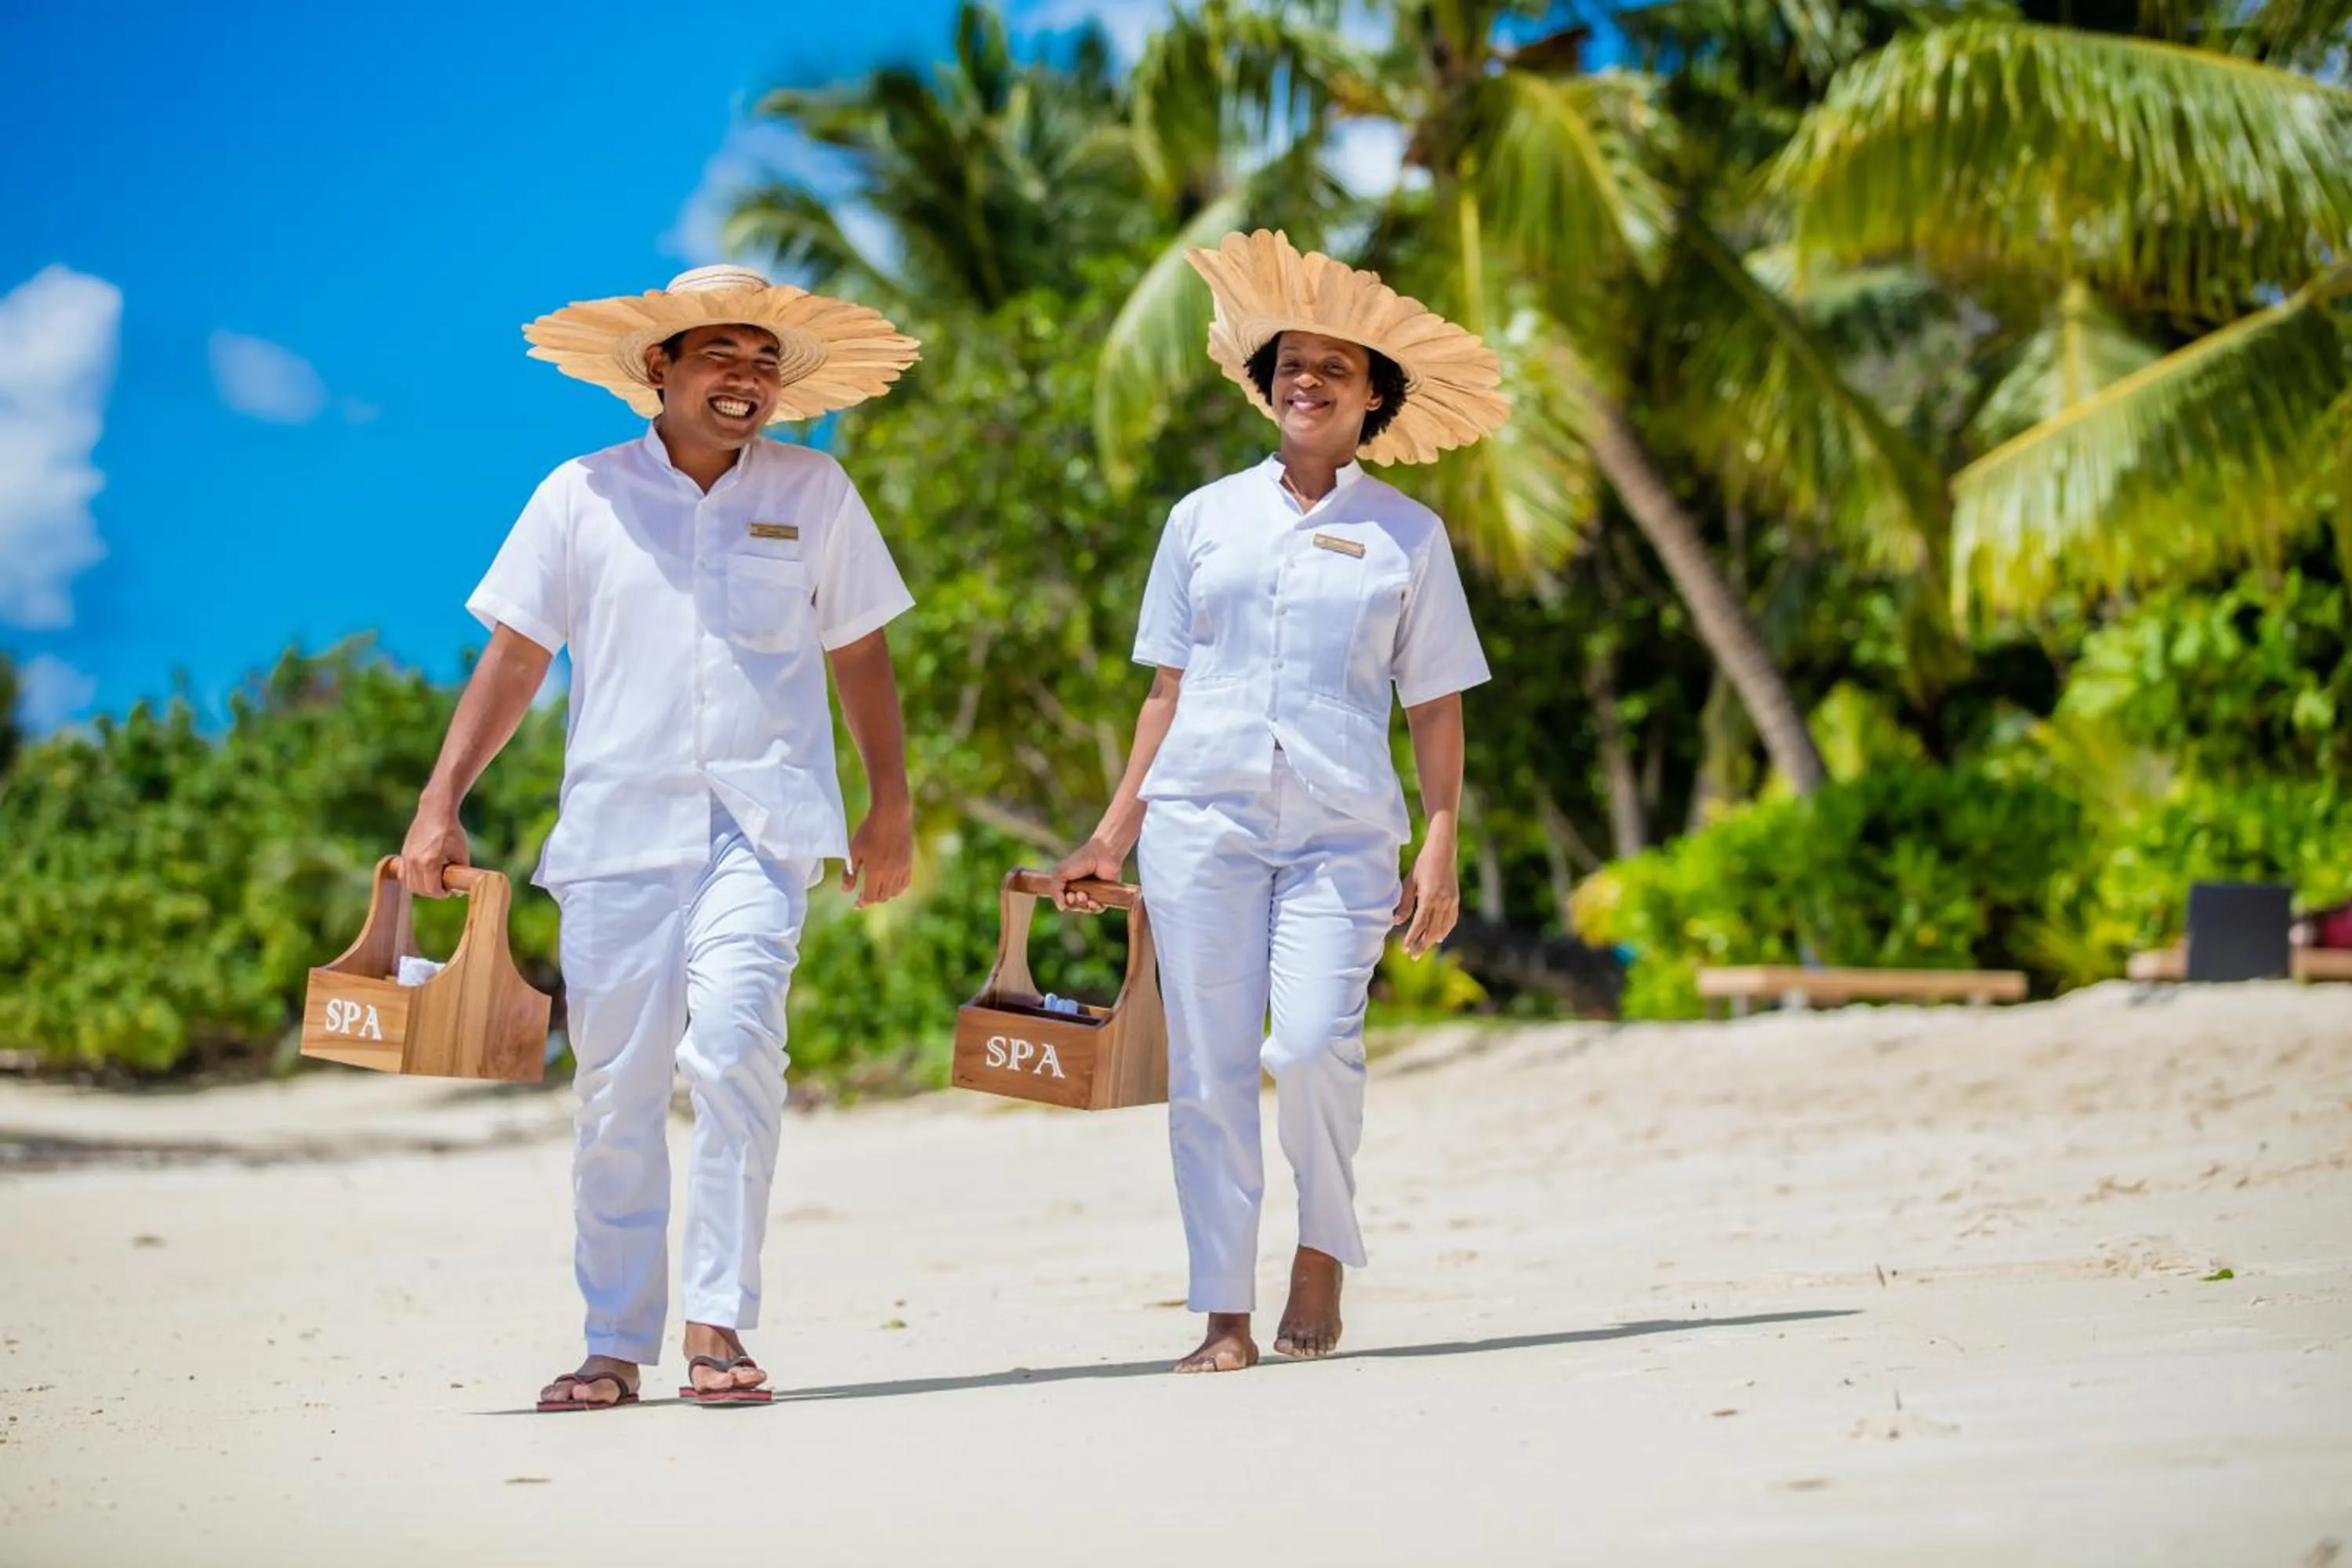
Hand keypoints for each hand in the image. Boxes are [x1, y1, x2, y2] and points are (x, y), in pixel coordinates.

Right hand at [399, 796, 469, 898]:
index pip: (433, 890)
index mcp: (430, 862)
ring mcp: (406, 858)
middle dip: (433, 892)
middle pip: (421, 890)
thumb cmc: (452, 831)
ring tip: (435, 881)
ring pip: (410, 885)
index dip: (443, 894)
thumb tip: (457, 890)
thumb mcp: (462, 852)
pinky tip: (424, 876)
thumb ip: (460, 872)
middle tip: (444, 886)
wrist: (435, 811)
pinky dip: (412, 881)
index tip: (450, 890)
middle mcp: (414, 862)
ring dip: (422, 888)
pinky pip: (404, 876)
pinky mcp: (403, 855)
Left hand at [843, 807, 912, 908]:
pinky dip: (897, 888)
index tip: (856, 903)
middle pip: (882, 897)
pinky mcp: (909, 862)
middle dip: (872, 899)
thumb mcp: (854, 850)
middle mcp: (890, 874)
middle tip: (863, 895)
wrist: (891, 815)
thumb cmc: (869, 831)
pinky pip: (904, 883)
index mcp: (875, 872)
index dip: (862, 903)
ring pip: (894, 892)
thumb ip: (850, 873)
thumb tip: (845, 891)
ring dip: (884, 894)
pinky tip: (890, 884)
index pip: (870, 898)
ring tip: (876, 889)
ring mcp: (902, 869)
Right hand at [1048, 837, 1126, 912]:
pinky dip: (1094, 907)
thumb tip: (1061, 908)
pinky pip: (1098, 909)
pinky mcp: (1105, 895)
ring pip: (1085, 908)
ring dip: (1082, 905)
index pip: (1064, 901)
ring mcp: (1093, 893)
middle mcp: (1081, 890)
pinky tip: (1093, 901)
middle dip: (1073, 904)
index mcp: (1069, 885)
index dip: (1065, 902)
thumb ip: (1055, 890)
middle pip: (1074, 906)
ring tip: (1083, 895)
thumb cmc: (1079, 861)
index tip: (1068, 895)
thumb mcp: (1060, 874)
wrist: (1100, 855)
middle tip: (1074, 895)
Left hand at [1392, 842, 1460, 959]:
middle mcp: (1442, 901)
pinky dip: (1446, 930)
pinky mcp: (1456, 898)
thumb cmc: (1423, 863)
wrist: (1443, 850)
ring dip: (1433, 939)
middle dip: (1423, 944)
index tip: (1405, 949)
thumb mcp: (1410, 881)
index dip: (1412, 938)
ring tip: (1424, 948)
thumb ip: (1405, 903)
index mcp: (1429, 897)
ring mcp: (1451, 900)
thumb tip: (1397, 921)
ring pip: (1443, 927)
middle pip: (1432, 930)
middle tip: (1414, 956)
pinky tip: (1440, 936)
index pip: (1420, 924)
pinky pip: (1452, 919)